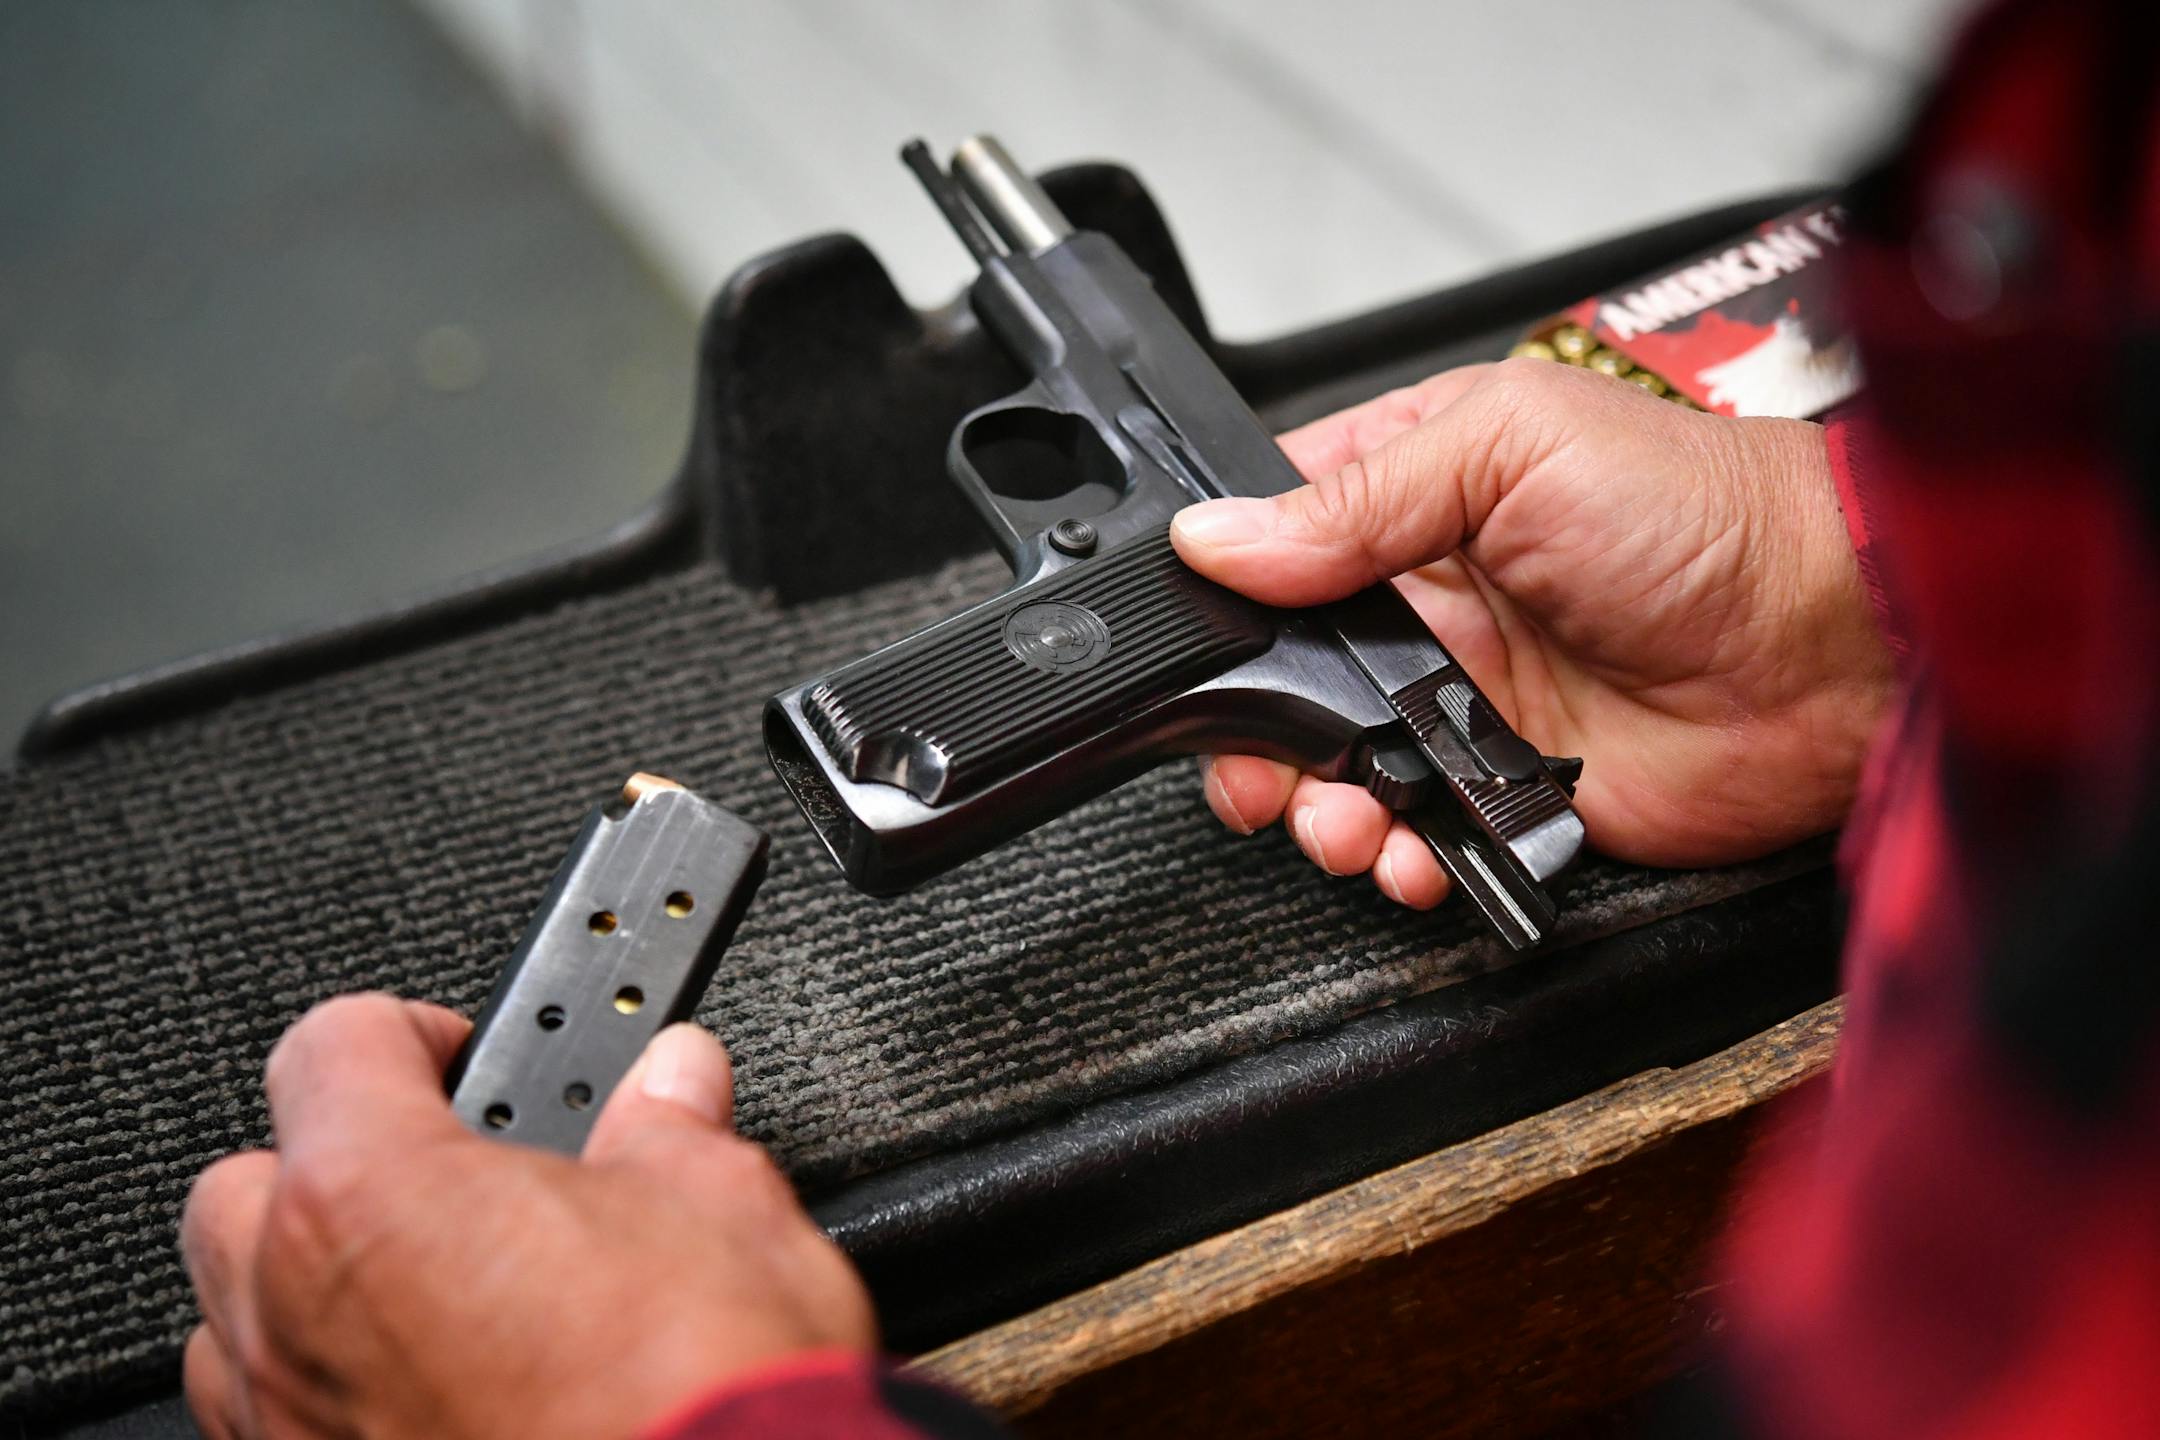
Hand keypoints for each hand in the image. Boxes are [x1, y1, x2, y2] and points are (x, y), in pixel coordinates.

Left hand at [180, 995, 873, 1439]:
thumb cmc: (696, 1401)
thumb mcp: (721, 1205)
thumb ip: (671, 1124)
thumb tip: (673, 1086)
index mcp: (372, 1196)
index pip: (334, 1044)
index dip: (413, 1032)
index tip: (469, 1055)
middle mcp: (297, 1317)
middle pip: (249, 1186)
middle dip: (337, 1162)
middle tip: (452, 1171)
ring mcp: (294, 1430)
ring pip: (241, 1325)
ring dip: (317, 1290)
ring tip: (441, 1290)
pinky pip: (283, 1428)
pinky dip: (344, 1395)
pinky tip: (443, 1393)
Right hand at [1172, 358, 1893, 908]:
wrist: (1832, 649)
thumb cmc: (1705, 514)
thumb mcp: (1511, 448)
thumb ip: (1360, 496)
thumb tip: (1219, 536)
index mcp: (1419, 493)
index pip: (1278, 538)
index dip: (1229, 593)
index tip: (1205, 639)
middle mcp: (1432, 599)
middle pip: (1287, 674)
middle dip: (1256, 733)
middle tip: (1255, 770)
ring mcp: (1467, 696)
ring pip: (1337, 766)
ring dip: (1318, 807)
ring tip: (1344, 820)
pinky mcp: (1509, 787)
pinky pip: (1416, 834)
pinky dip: (1394, 859)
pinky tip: (1408, 853)